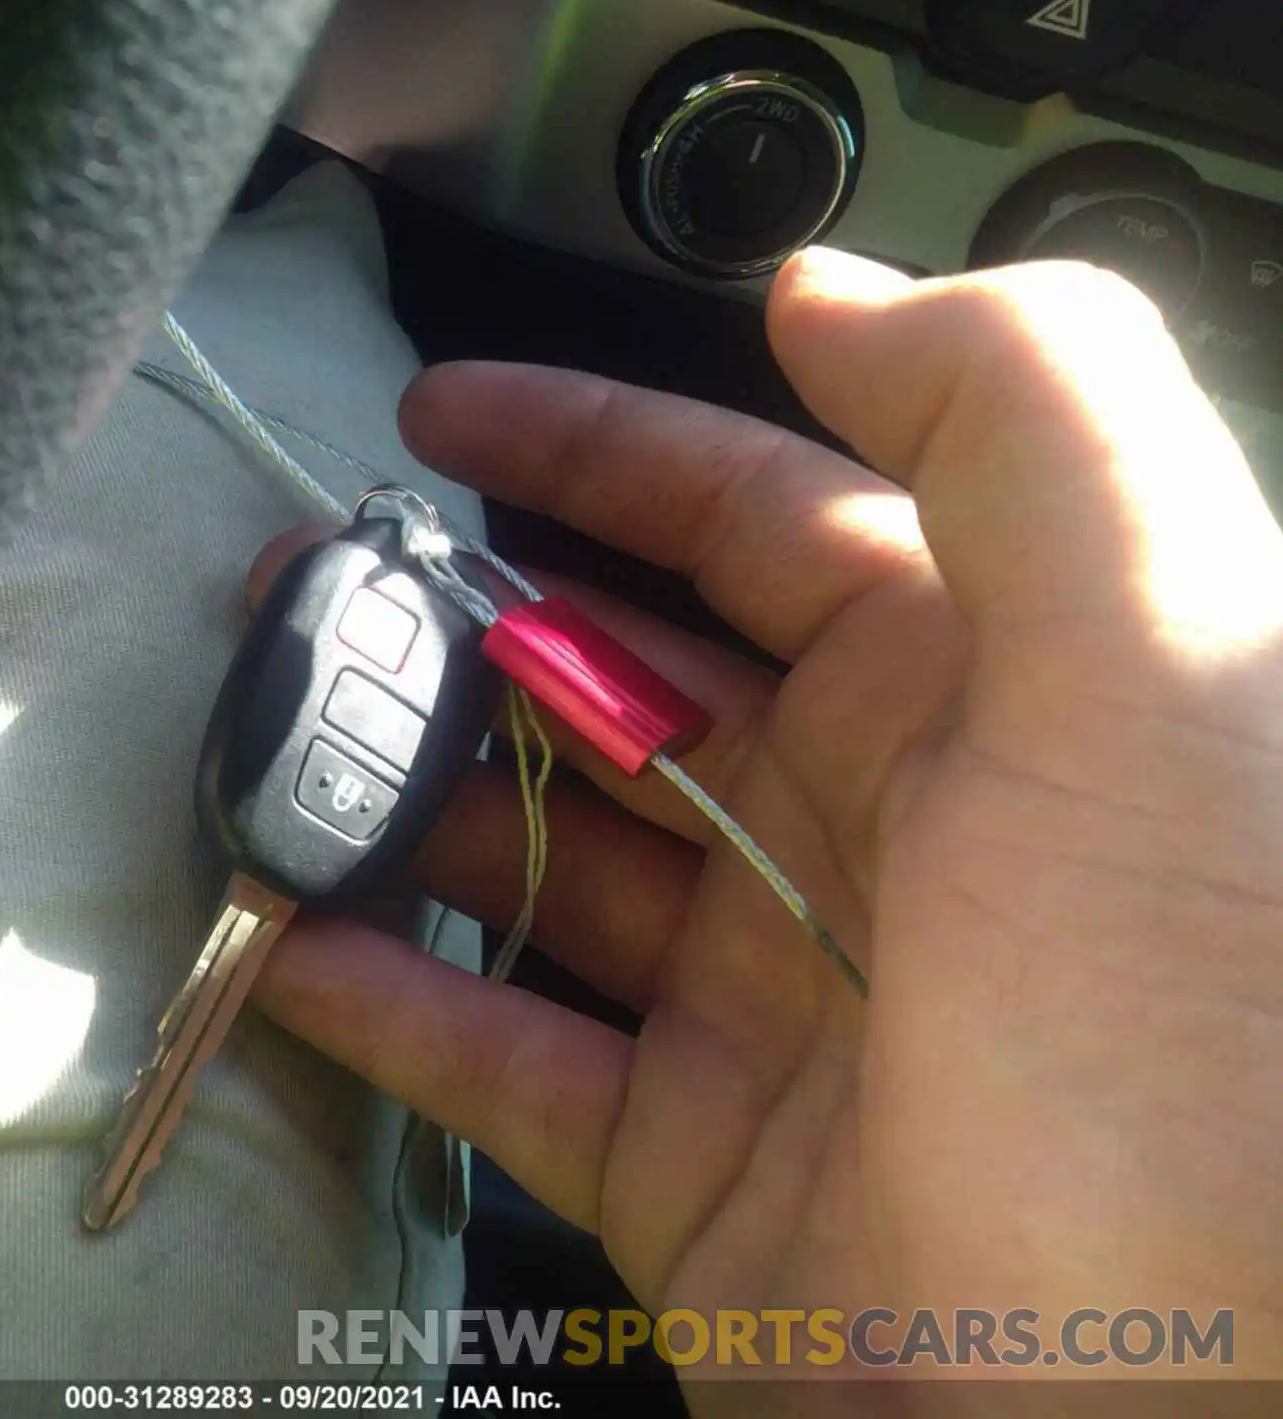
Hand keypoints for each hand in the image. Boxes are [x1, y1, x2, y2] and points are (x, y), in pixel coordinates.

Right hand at [248, 251, 1282, 1403]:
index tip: (440, 413)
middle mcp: (876, 839)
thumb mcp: (1161, 678)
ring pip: (549, 861)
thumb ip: (1026, 427)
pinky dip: (394, 1000)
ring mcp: (776, 1008)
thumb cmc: (1192, 1049)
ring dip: (406, 799)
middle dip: (463, 623)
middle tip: (303, 586)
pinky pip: (511, 1058)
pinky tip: (285, 944)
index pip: (768, 518)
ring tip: (268, 746)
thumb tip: (825, 292)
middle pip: (623, 684)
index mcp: (987, 702)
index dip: (604, 445)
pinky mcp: (699, 1168)